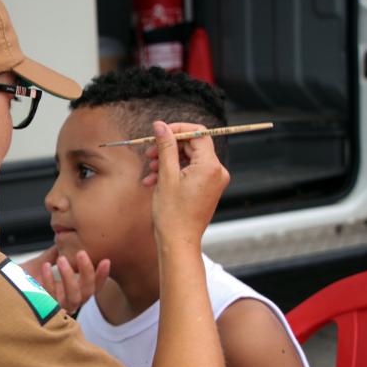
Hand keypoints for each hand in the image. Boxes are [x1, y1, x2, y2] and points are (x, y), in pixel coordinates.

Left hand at [21, 247, 109, 312]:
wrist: (1, 288)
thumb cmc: (22, 279)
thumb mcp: (42, 263)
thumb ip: (55, 254)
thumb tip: (65, 239)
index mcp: (70, 293)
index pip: (92, 287)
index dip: (101, 276)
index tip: (106, 260)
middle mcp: (66, 303)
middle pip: (87, 293)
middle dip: (88, 273)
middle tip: (82, 253)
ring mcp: (56, 309)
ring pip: (74, 298)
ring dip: (70, 277)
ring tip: (61, 259)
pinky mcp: (43, 311)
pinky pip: (51, 298)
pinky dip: (50, 281)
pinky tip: (45, 267)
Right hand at [144, 121, 229, 247]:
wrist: (178, 241)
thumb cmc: (172, 213)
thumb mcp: (166, 175)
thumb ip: (165, 147)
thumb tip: (160, 125)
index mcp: (210, 166)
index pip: (198, 134)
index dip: (177, 130)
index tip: (159, 134)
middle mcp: (217, 172)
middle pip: (193, 146)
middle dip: (169, 148)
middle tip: (149, 153)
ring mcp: (213, 181)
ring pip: (189, 160)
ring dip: (168, 162)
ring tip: (150, 171)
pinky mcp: (207, 189)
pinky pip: (191, 172)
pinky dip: (174, 173)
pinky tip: (155, 181)